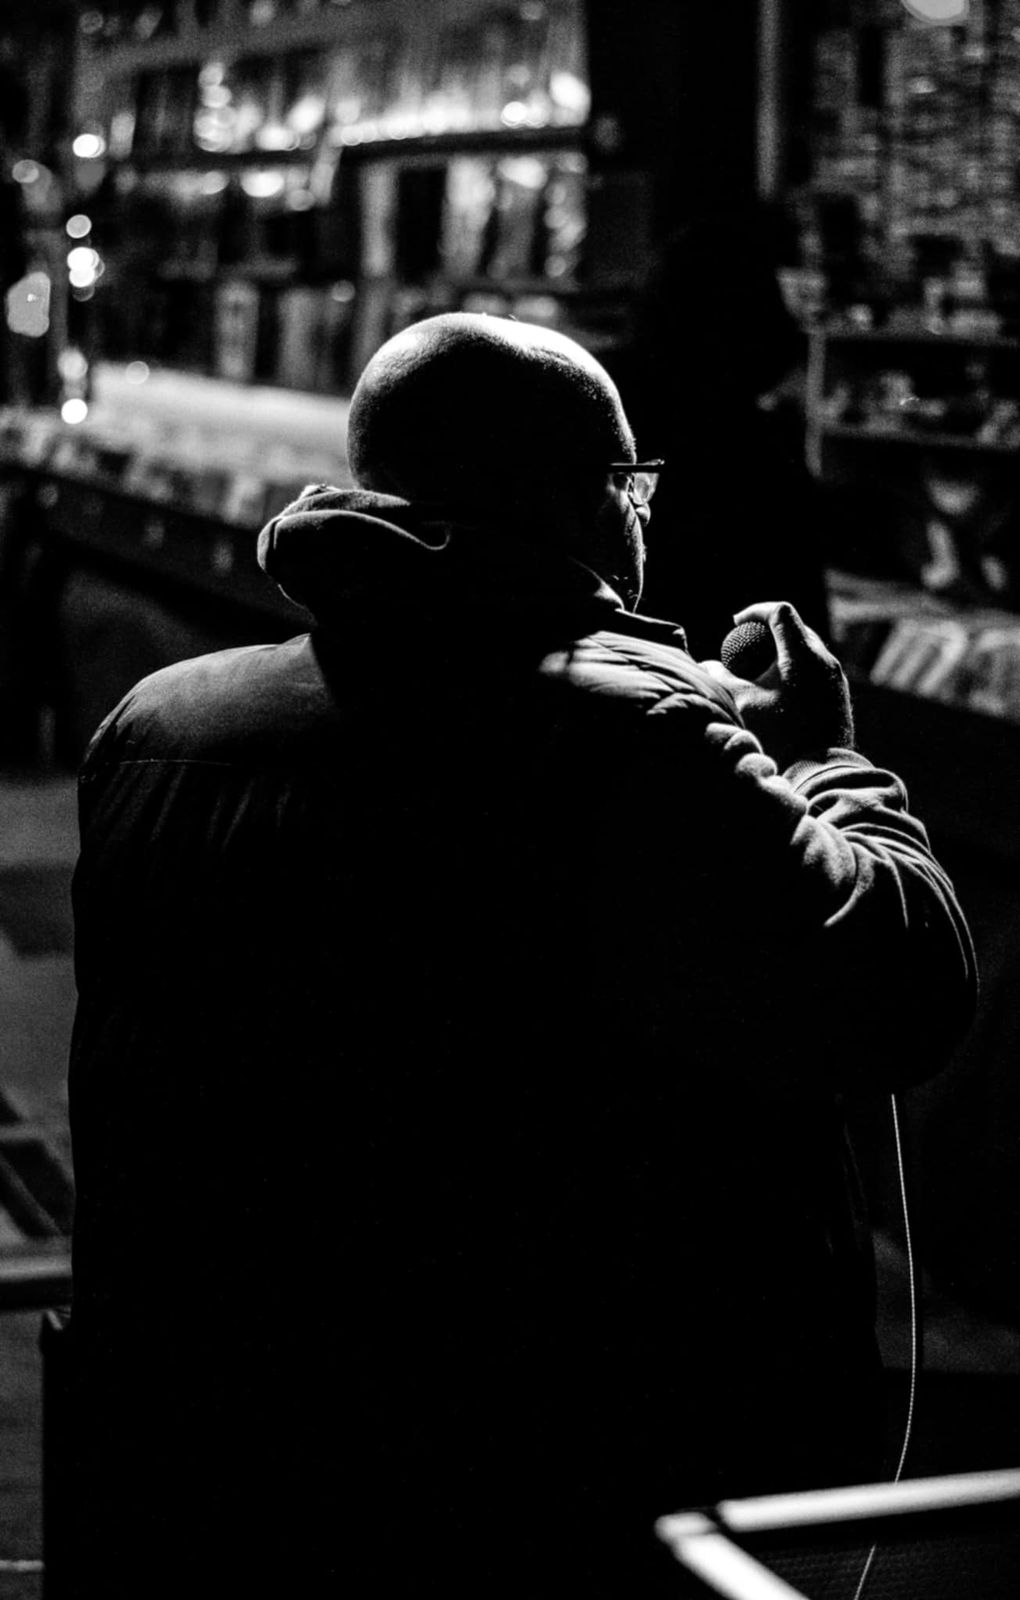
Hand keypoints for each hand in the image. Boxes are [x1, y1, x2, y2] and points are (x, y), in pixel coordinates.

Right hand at [701, 601, 853, 767]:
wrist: (822, 768)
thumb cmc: (782, 735)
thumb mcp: (746, 704)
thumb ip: (723, 680)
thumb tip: (707, 665)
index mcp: (802, 654)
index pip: (780, 612)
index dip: (756, 611)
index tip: (737, 624)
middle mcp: (824, 659)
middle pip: (795, 627)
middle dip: (768, 631)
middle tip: (747, 645)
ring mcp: (835, 676)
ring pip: (807, 648)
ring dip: (782, 651)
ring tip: (761, 670)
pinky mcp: (838, 693)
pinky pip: (815, 668)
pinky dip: (795, 669)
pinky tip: (779, 690)